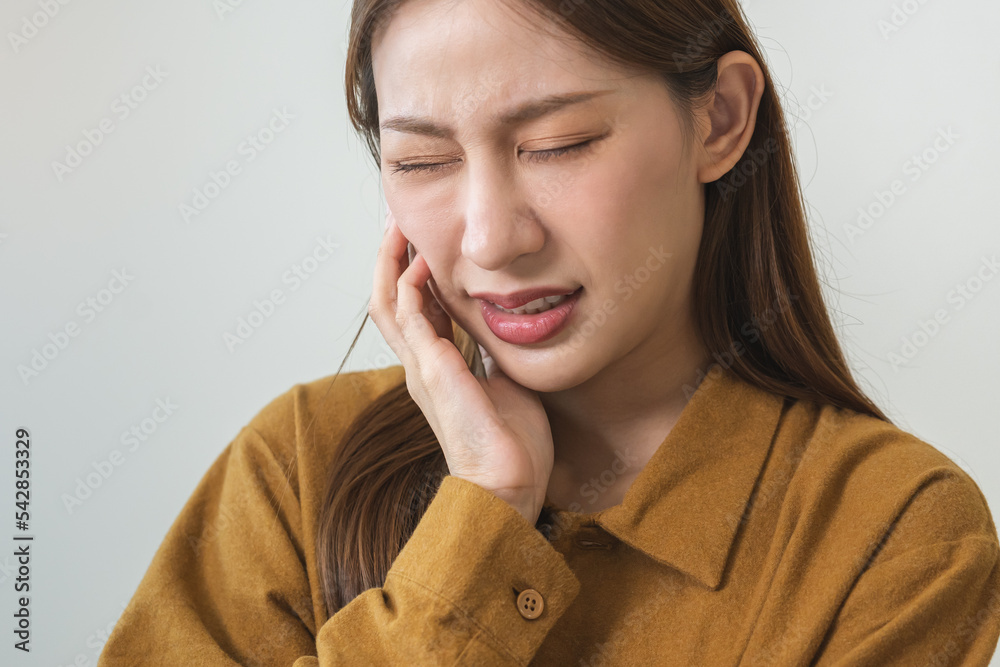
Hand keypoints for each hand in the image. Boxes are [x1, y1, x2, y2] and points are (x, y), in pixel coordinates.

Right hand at [368, 208, 554, 523]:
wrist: (509, 485)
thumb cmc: (511, 444)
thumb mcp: (505, 383)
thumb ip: (494, 356)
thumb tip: (505, 331)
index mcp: (437, 368)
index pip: (415, 310)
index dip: (414, 273)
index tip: (423, 240)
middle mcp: (421, 365)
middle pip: (389, 301)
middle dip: (391, 259)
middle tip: (399, 221)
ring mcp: (422, 369)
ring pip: (388, 304)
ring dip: (391, 264)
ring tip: (398, 227)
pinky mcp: (432, 372)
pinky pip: (410, 320)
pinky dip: (411, 287)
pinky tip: (419, 262)